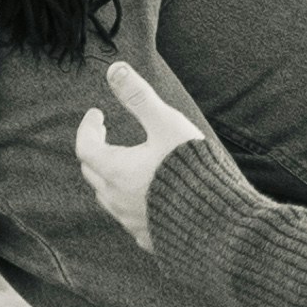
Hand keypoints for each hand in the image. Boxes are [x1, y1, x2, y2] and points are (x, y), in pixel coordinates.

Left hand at [74, 59, 205, 251]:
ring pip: (108, 198)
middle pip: (92, 173)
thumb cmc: (194, 170)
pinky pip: (130, 219)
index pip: (85, 147)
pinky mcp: (149, 238)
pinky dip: (130, 202)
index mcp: (117, 170)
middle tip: (107, 134)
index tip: (97, 114)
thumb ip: (139, 97)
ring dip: (110, 178)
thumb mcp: (167, 124)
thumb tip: (115, 68)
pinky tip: (146, 196)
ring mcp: (133, 222)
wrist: (221, 222)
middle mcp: (118, 200)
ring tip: (126, 163)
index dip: (87, 127)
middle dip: (95, 151)